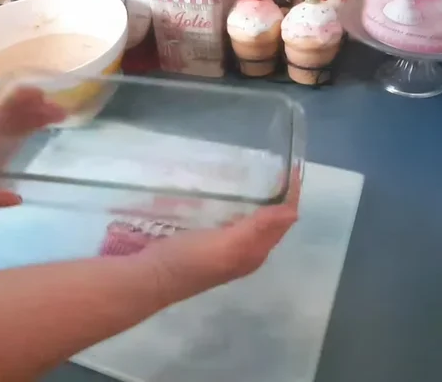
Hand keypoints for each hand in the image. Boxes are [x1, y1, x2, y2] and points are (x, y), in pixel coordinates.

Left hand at [0, 88, 64, 210]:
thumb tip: (18, 198)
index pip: (1, 108)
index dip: (21, 98)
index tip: (44, 97)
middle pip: (13, 111)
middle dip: (37, 106)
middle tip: (63, 111)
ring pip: (15, 120)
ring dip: (36, 114)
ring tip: (61, 115)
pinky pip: (12, 133)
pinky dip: (29, 126)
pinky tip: (43, 128)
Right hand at [138, 171, 300, 304]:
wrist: (147, 278)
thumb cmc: (189, 261)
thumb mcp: (227, 245)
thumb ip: (258, 228)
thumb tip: (294, 211)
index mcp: (254, 252)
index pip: (281, 221)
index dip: (289, 196)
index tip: (291, 167)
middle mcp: (242, 250)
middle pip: (267, 219)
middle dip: (273, 193)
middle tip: (272, 162)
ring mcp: (222, 245)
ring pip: (247, 217)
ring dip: (252, 195)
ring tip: (251, 167)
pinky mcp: (203, 240)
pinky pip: (226, 216)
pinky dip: (231, 200)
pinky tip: (221, 185)